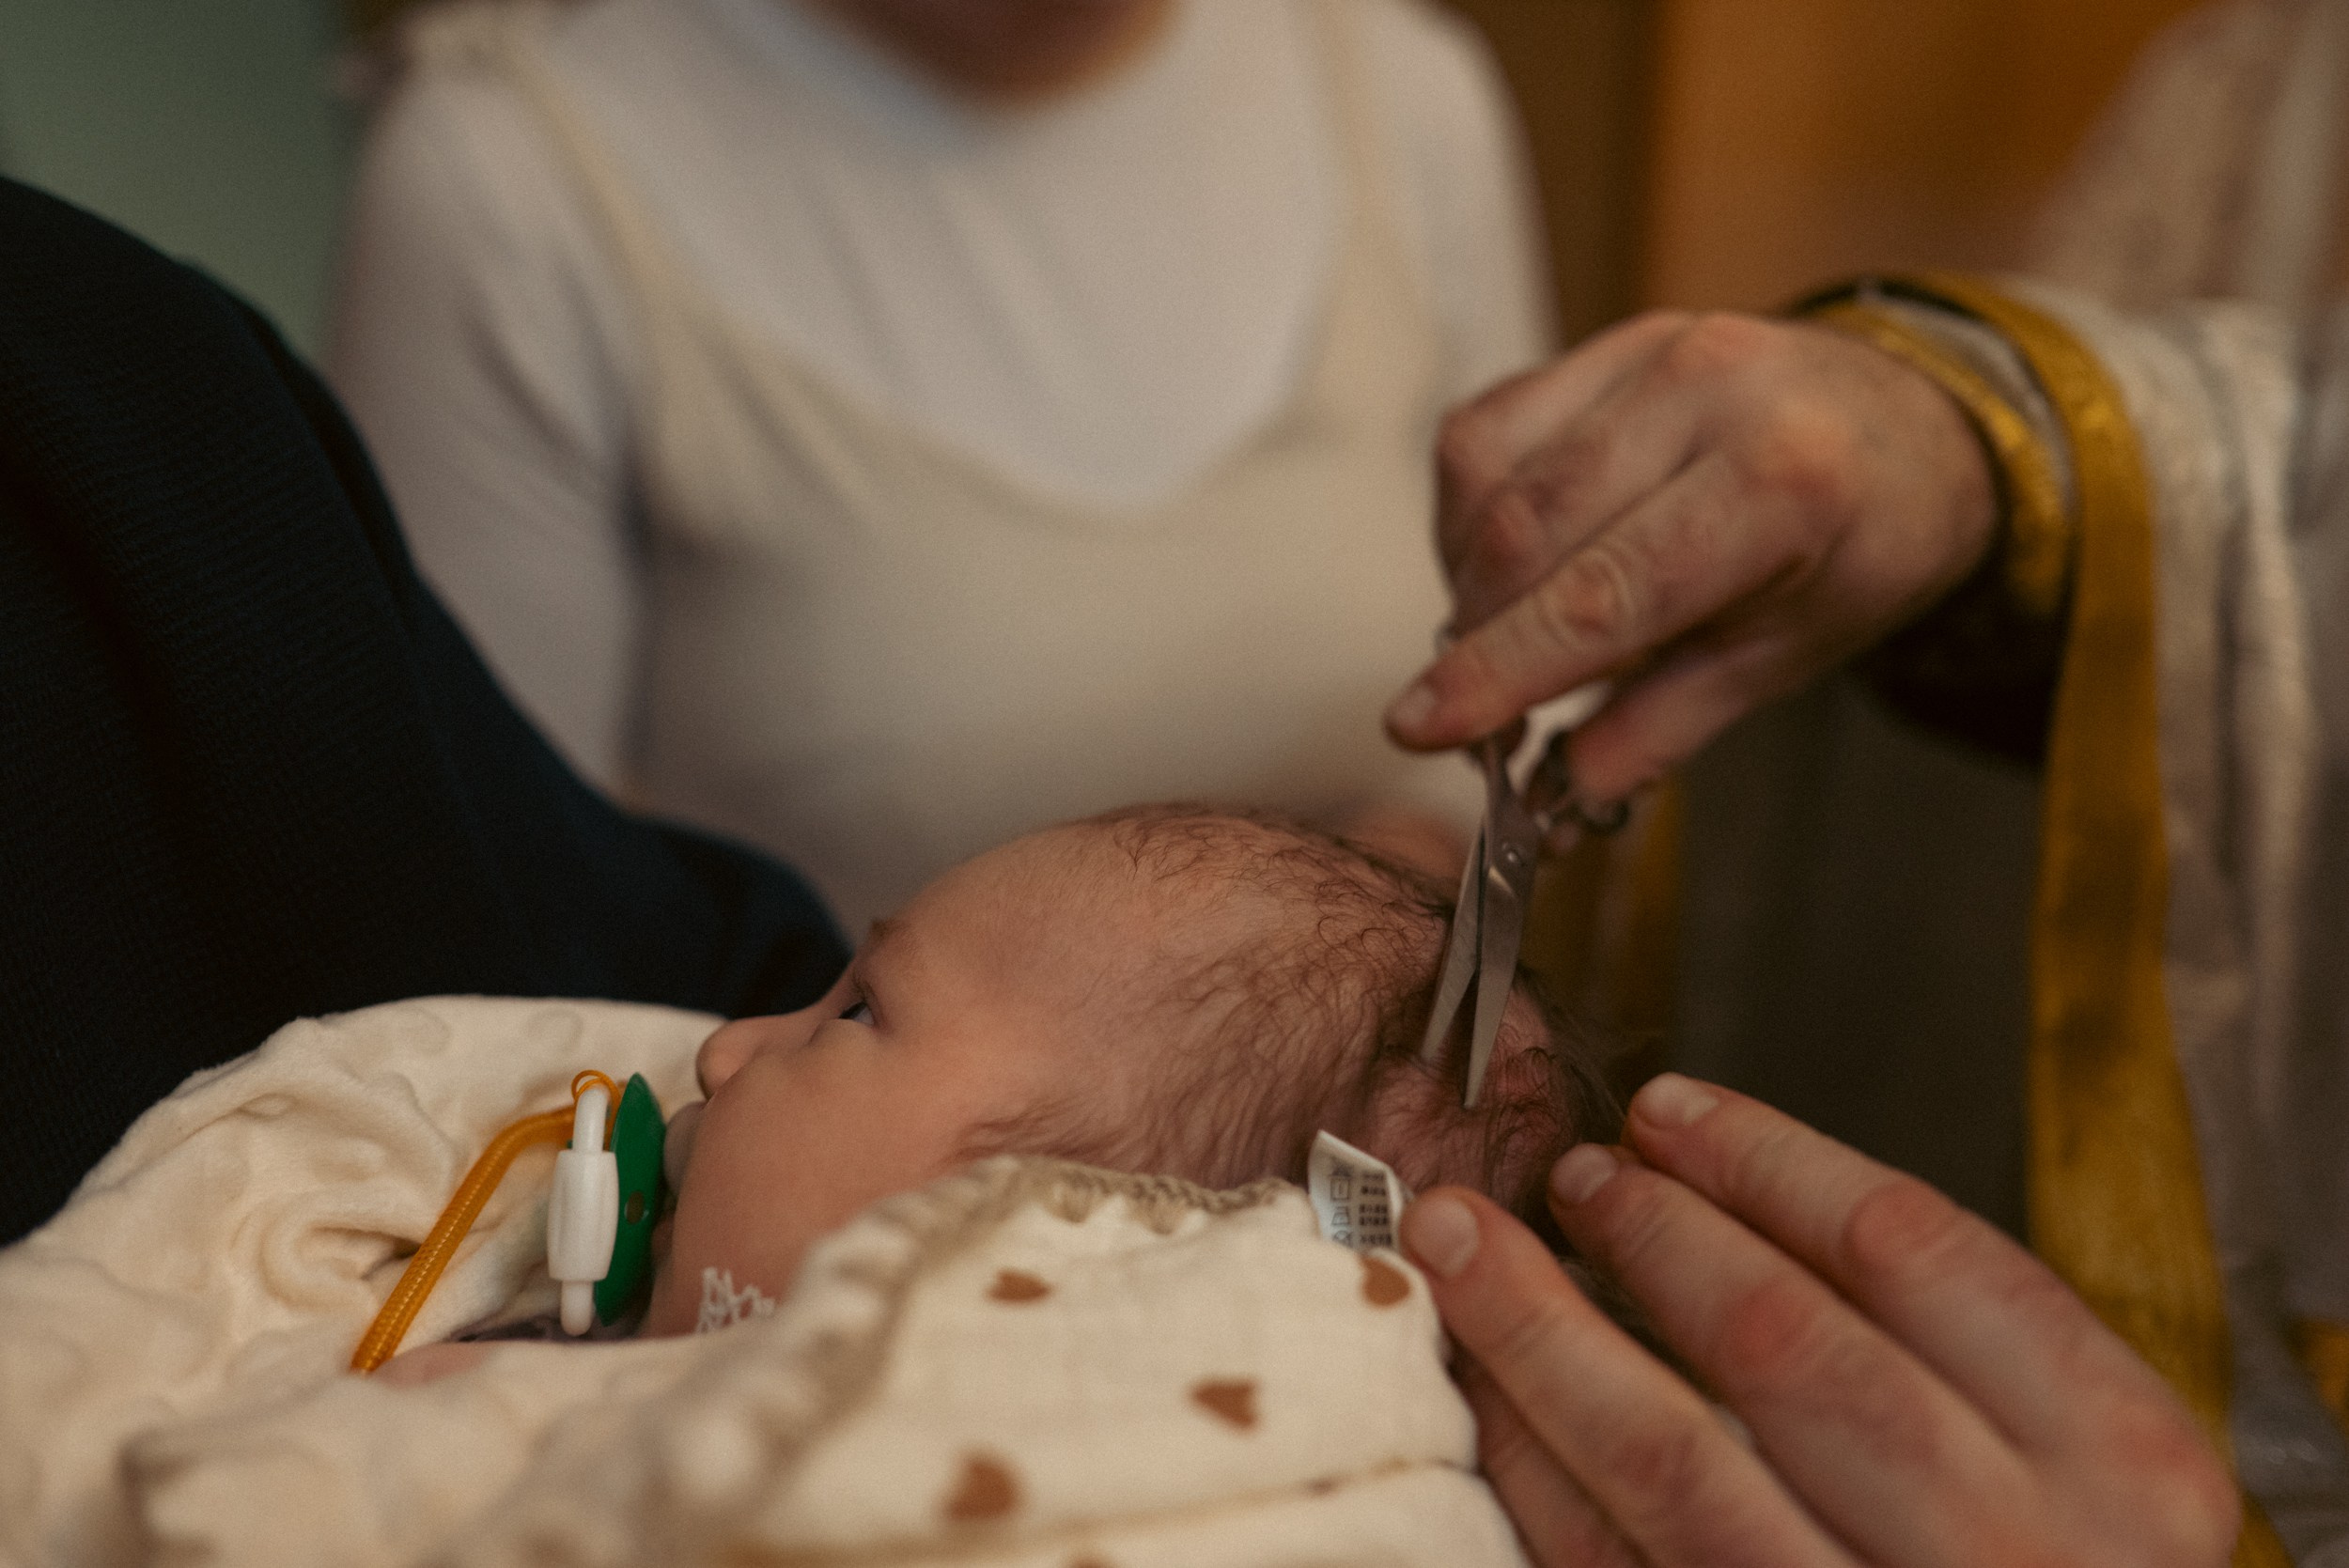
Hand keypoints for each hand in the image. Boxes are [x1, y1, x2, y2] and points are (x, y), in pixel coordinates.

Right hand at [1386, 313, 1998, 805]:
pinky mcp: (1604, 344)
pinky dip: (1471, 515)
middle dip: (1477, 641)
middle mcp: (1708, 392)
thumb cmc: (1864, 539)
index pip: (1605, 592)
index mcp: (1783, 479)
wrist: (1915, 420)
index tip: (1423, 726)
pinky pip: (1485, 431)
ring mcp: (1649, 352)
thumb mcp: (1791, 655)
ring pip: (1489, 478)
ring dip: (1469, 580)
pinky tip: (1512, 560)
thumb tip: (1558, 797)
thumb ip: (1665, 725)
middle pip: (1529, 535)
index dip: (1502, 668)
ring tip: (1510, 635)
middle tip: (1470, 719)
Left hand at [1400, 1075, 2238, 1567]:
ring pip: (1670, 1456)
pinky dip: (1535, 1469)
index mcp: (2115, 1456)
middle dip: (1649, 1231)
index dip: (1764, 1158)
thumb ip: (1955, 1354)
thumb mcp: (2085, 1468)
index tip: (1669, 1111)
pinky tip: (1486, 1397)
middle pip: (1777, 1338)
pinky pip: (1615, 1561)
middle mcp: (2007, 1545)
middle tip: (1573, 1173)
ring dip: (1543, 1329)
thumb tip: (1723, 1200)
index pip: (1907, 1246)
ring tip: (1467, 1245)